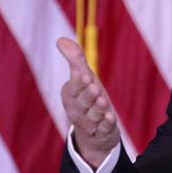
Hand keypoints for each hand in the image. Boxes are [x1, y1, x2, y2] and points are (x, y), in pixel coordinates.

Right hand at [58, 37, 119, 168]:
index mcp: (70, 96)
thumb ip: (75, 60)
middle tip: (95, 88)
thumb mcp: (82, 79)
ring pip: (93, 115)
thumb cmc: (87, 98)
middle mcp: (77, 110)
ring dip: (98, 109)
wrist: (93, 130)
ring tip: (103, 101)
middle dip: (88, 95)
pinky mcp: (102, 132)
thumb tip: (60, 39)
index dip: (79, 83)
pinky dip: (107, 124)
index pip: (72, 89)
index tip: (85, 75)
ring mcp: (90, 123)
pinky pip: (104, 129)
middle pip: (82, 103)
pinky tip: (111, 118)